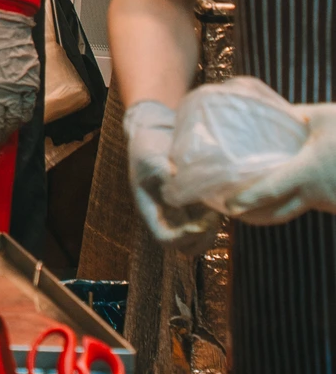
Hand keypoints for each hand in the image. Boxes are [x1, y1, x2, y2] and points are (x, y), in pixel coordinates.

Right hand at [127, 99, 220, 249]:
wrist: (159, 129)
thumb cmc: (149, 144)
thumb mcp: (150, 157)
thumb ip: (162, 176)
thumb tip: (176, 192)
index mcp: (151, 210)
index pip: (166, 239)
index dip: (183, 237)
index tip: (198, 223)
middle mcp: (169, 215)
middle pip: (187, 244)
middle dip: (202, 236)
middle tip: (212, 214)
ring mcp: (186, 210)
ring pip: (202, 235)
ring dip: (212, 227)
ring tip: (218, 204)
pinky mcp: (201, 201)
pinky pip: (212, 220)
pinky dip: (219, 215)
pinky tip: (223, 196)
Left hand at [221, 109, 335, 224]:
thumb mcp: (322, 116)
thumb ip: (295, 115)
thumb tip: (271, 111)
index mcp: (307, 172)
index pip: (269, 192)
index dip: (246, 200)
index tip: (226, 205)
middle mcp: (316, 194)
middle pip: (276, 214)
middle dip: (251, 215)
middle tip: (230, 209)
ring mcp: (330, 203)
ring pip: (295, 210)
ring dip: (272, 210)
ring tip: (249, 202)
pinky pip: (312, 205)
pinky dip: (295, 203)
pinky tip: (284, 194)